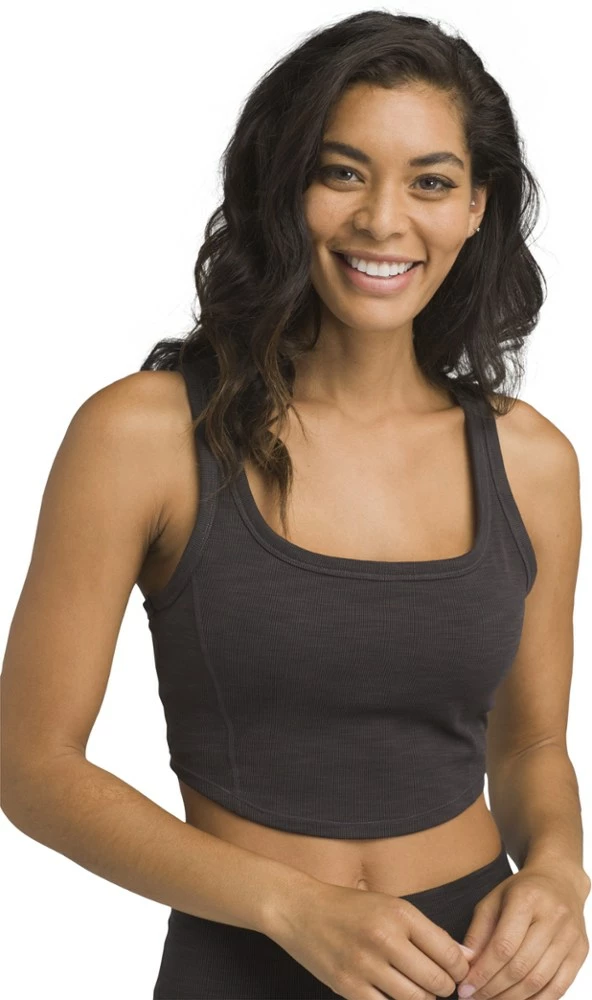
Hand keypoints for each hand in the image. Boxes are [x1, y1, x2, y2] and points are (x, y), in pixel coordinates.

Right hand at [268, 875, 471, 998]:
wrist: (300, 909)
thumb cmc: (350, 907)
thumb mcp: (391, 906)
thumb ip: (428, 932)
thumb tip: (466, 957)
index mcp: (400, 914)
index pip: (449, 953)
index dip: (459, 968)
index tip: (456, 970)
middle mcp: (385, 938)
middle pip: (437, 981)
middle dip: (444, 987)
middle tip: (439, 983)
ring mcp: (365, 965)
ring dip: (423, 998)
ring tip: (417, 988)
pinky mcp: (348, 987)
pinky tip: (393, 992)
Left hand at [456, 866, 589, 997]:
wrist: (559, 880)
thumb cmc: (522, 891)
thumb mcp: (493, 900)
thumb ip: (478, 931)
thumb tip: (465, 964)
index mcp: (527, 898)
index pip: (503, 945)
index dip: (483, 972)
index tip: (466, 987)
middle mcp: (552, 916)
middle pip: (520, 966)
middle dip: (493, 988)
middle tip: (475, 997)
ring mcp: (570, 935)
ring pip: (538, 980)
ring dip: (511, 998)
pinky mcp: (580, 951)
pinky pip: (559, 987)